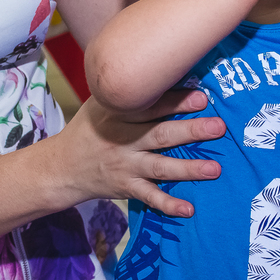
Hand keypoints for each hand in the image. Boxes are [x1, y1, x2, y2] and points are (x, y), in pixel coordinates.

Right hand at [50, 89, 224, 217]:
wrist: (61, 167)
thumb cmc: (88, 130)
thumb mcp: (99, 105)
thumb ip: (127, 93)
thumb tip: (164, 70)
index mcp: (117, 115)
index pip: (149, 107)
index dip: (175, 102)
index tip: (201, 98)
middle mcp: (122, 140)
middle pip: (160, 135)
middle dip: (190, 131)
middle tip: (218, 127)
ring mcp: (125, 166)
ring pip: (160, 167)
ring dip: (188, 169)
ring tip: (214, 169)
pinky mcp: (125, 188)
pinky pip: (149, 198)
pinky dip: (168, 205)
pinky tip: (188, 209)